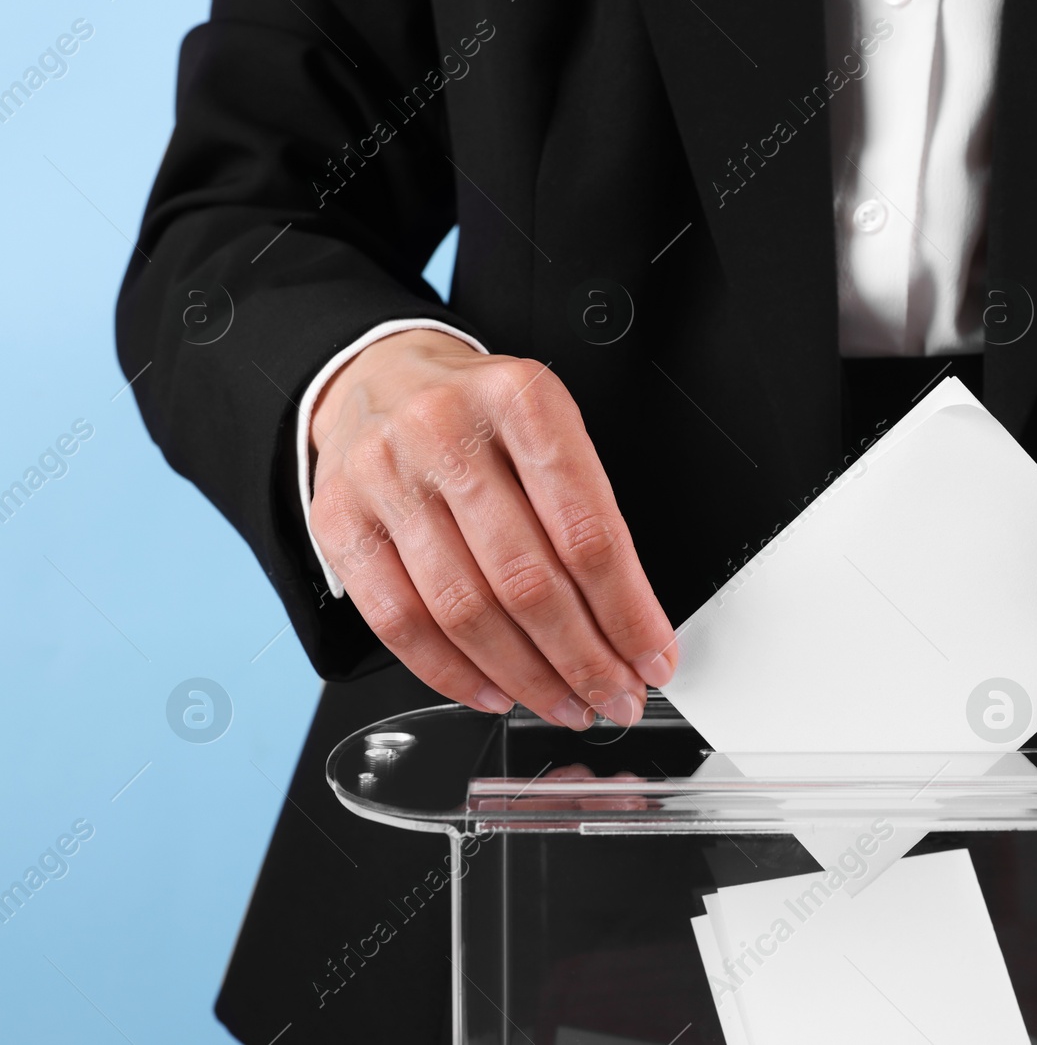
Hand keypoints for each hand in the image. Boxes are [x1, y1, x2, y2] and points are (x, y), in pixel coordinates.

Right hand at [308, 329, 677, 726]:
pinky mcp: (340, 522)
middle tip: (616, 697)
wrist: (380, 378)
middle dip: (584, 659)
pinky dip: (454, 673)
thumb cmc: (482, 417)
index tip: (653, 658)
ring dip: (526, 677)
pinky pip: (399, 622)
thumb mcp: (550, 430)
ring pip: (465, 610)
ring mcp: (386, 477)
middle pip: (527, 580)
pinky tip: (496, 692)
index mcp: (521, 401)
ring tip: (566, 703)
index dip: (627, 612)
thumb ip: (590, 515)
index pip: (588, 532)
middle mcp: (447, 433)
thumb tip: (631, 626)